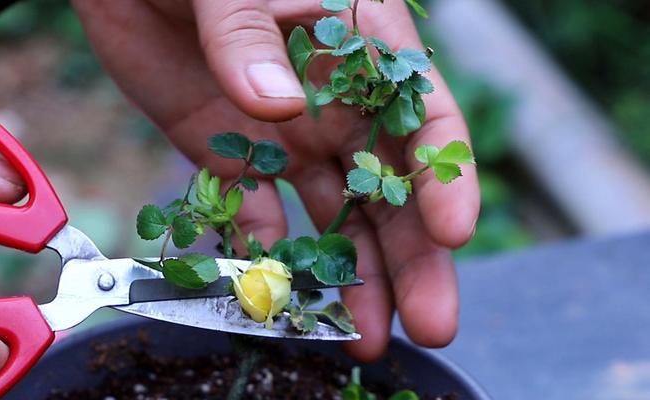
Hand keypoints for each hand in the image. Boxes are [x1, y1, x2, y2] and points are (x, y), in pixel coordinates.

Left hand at [72, 0, 478, 359]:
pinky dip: (267, 253)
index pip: (420, 115)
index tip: (451, 230)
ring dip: (352, 275)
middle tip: (431, 322)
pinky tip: (278, 292)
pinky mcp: (232, 155)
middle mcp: (334, 102)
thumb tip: (280, 103)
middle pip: (389, 187)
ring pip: (334, 213)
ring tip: (366, 336)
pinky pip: (257, 213)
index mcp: (358, 47)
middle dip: (413, 256)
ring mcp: (285, 134)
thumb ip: (249, 31)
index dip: (442, 175)